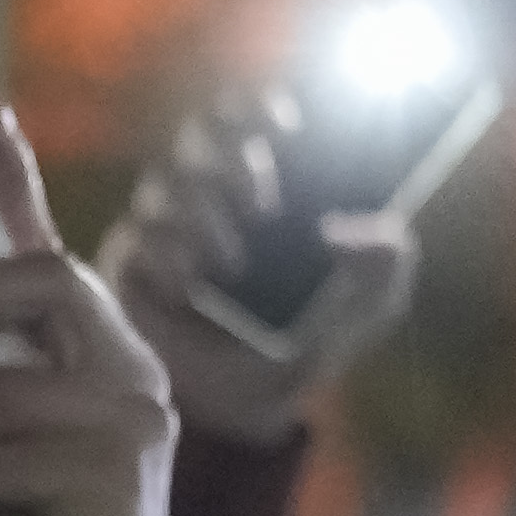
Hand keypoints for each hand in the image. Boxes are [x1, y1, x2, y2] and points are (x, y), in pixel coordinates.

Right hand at [99, 100, 416, 449]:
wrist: (253, 407)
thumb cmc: (310, 341)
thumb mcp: (370, 303)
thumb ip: (387, 259)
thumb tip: (343, 230)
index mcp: (267, 185)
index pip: (251, 120)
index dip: (260, 109)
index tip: (287, 122)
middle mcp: (210, 196)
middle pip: (198, 139)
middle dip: (231, 159)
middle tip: (265, 200)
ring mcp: (164, 230)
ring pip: (164, 185)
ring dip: (202, 213)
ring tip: (235, 264)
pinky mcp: (128, 268)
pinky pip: (137, 237)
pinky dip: (167, 251)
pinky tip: (192, 283)